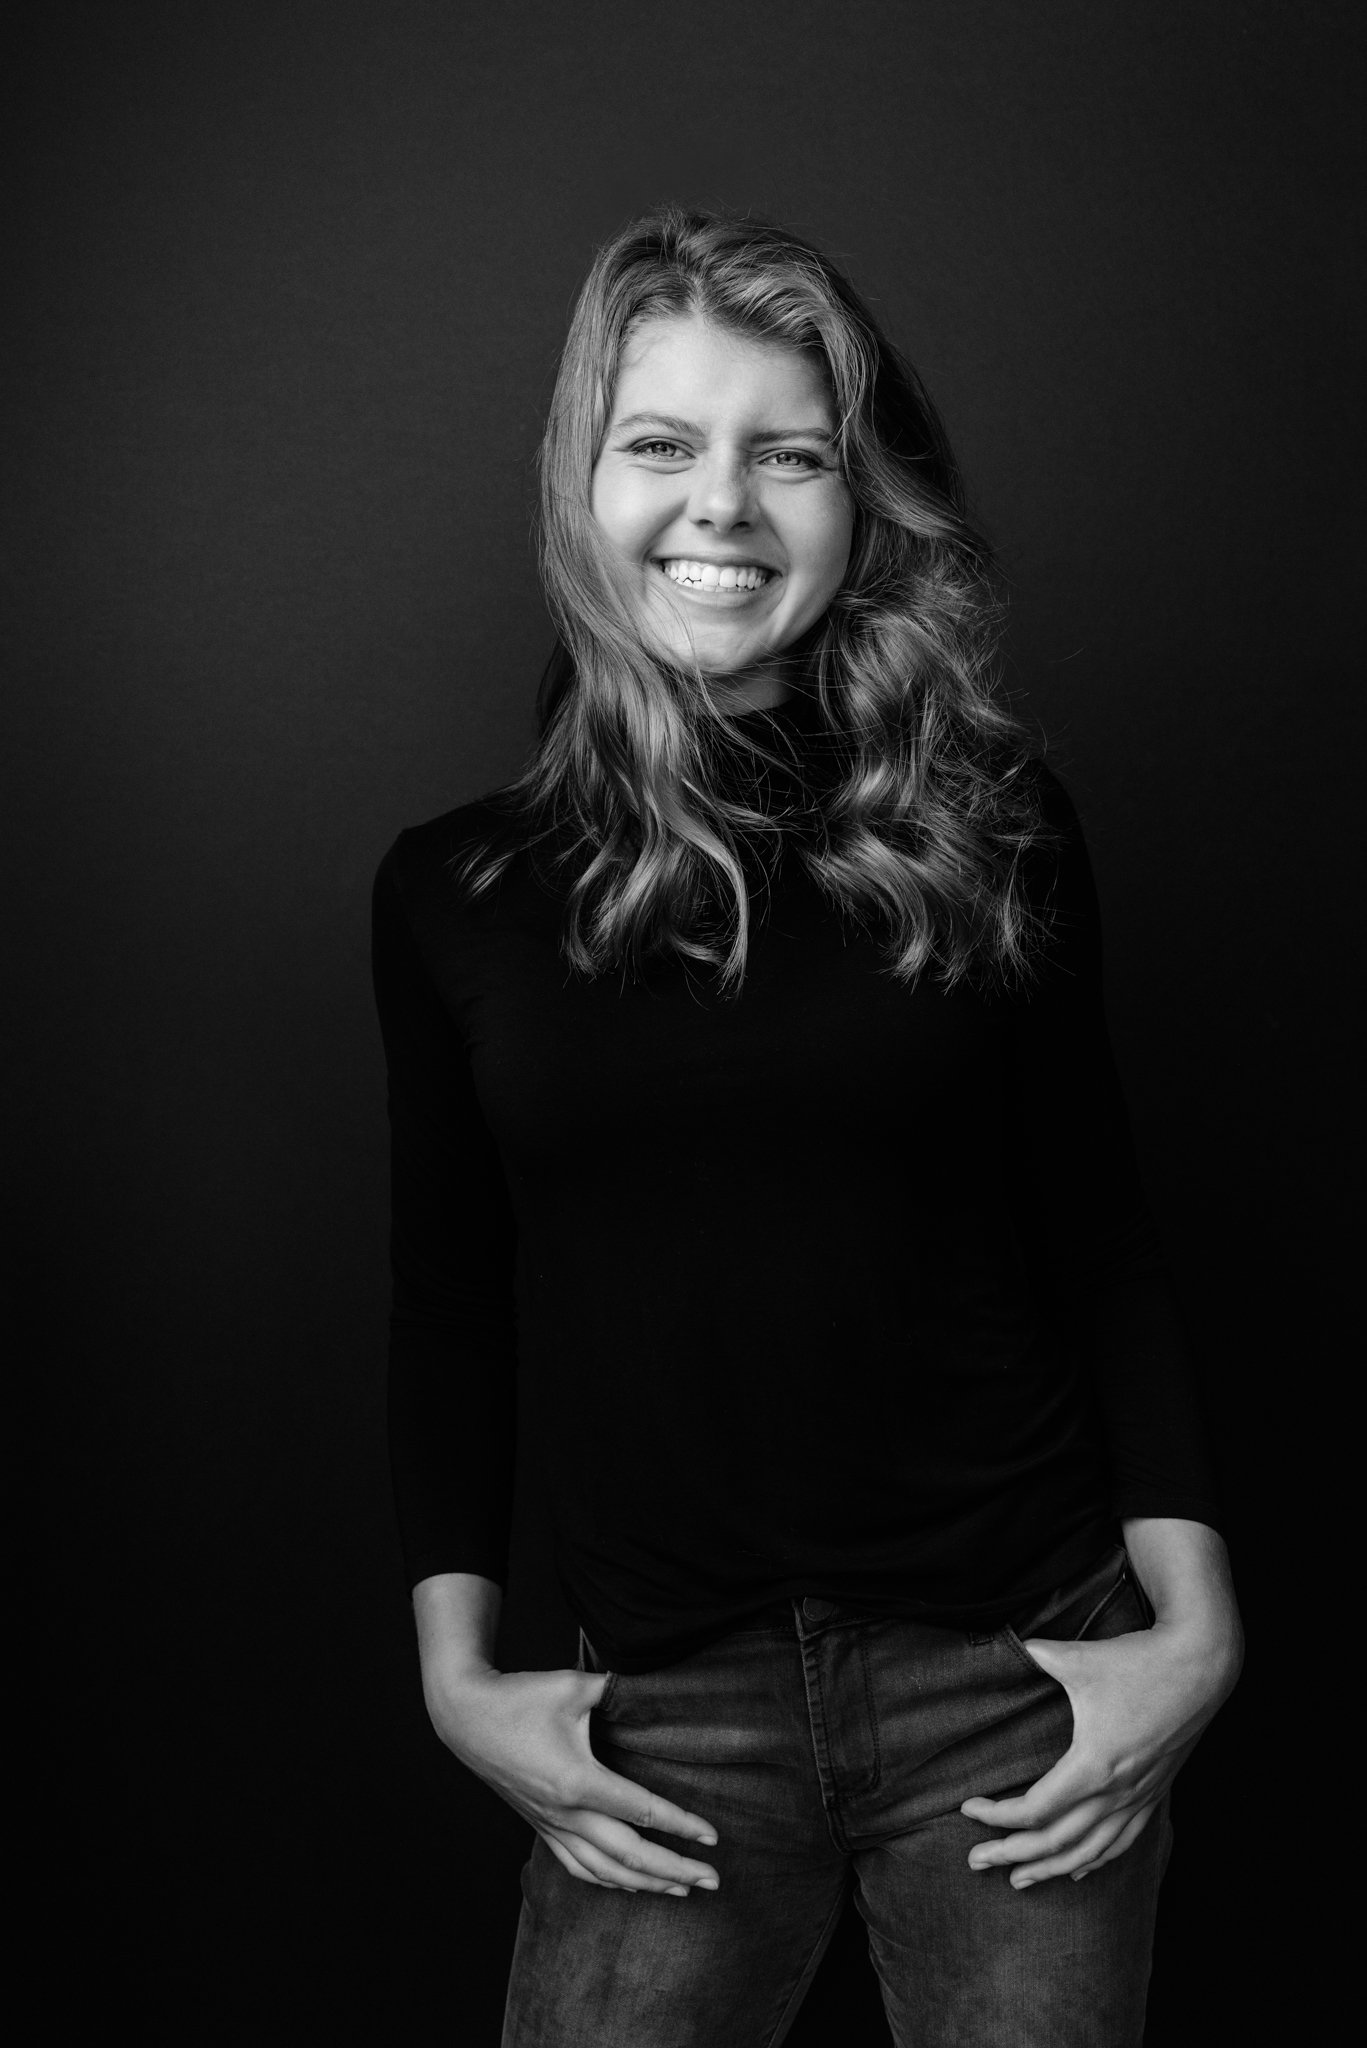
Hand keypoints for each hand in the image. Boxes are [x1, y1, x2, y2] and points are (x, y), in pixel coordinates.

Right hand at [426, 1663, 721, 1896]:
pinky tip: (629, 1885)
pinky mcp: (540, 1826)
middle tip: (713, 1880)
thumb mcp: (573, 1685)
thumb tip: (652, 1688)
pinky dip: (609, 1881)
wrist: (466, 1717)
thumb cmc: (520, 1697)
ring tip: (681, 1890)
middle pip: (630, 1855)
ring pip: (605, 1870)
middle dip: (675, 1870)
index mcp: (578, 1781)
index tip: (713, 1838)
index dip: (681, 1826)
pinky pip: (578, 1866)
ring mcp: (551, 1825)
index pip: (642, 1811)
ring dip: (647, 1884)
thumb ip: (616, 1690)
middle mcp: (566, 1813)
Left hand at [960, 1616, 1239, 1886]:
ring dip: (1049, 1869)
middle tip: (975, 1862)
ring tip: (1017, 1881)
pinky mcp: (1155, 1793)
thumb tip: (1009, 1644)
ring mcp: (1139, 1797)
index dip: (997, 1816)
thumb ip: (1037, 1654)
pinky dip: (1094, 1860)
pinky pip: (1122, 1842)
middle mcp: (1116, 1792)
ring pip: (1089, 1851)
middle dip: (1011, 1854)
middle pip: (1056, 1841)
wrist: (1201, 1666)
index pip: (1035, 1810)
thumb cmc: (1138, 1661)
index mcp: (1093, 1765)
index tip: (968, 1809)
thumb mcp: (1079, 1658)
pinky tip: (1076, 1870)